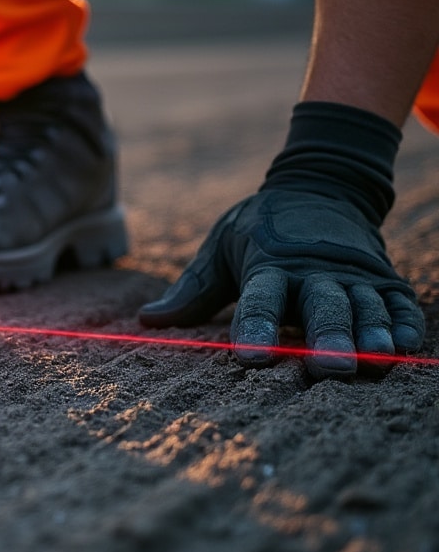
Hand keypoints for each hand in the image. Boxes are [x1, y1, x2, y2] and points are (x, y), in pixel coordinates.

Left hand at [138, 102, 423, 379]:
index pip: (259, 297)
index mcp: (269, 263)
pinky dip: (403, 322)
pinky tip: (404, 348)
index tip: (249, 357)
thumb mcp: (222, 248)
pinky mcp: (383, 277)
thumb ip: (193, 289)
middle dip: (327, 335)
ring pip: (364, 305)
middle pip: (321, 304)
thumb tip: (147, 319)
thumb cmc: (260, 228)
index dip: (254, 326)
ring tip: (375, 359)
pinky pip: (398, 301)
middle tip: (328, 367)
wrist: (322, 185)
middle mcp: (314, 270)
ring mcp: (353, 274)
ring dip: (370, 331)